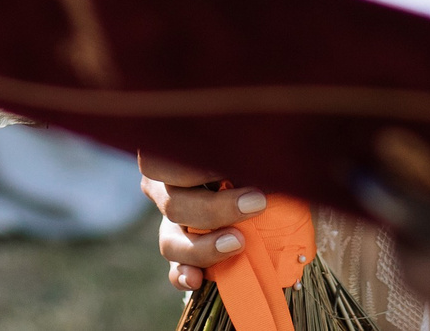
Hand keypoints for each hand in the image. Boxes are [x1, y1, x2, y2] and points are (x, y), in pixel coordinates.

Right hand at [139, 155, 267, 292]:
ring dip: (205, 246)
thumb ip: (246, 151)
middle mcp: (163, 190)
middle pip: (173, 204)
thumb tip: (266, 159)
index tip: (228, 166)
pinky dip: (184, 276)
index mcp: (171, 156)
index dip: (193, 167)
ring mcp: (169, 225)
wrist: (259, 191)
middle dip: (214, 209)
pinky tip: (197, 279)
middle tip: (256, 204)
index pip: (163, 162)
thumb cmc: (251, 158)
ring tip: (238, 243)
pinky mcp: (180, 256)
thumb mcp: (246, 149)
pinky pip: (174, 271)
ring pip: (171, 242)